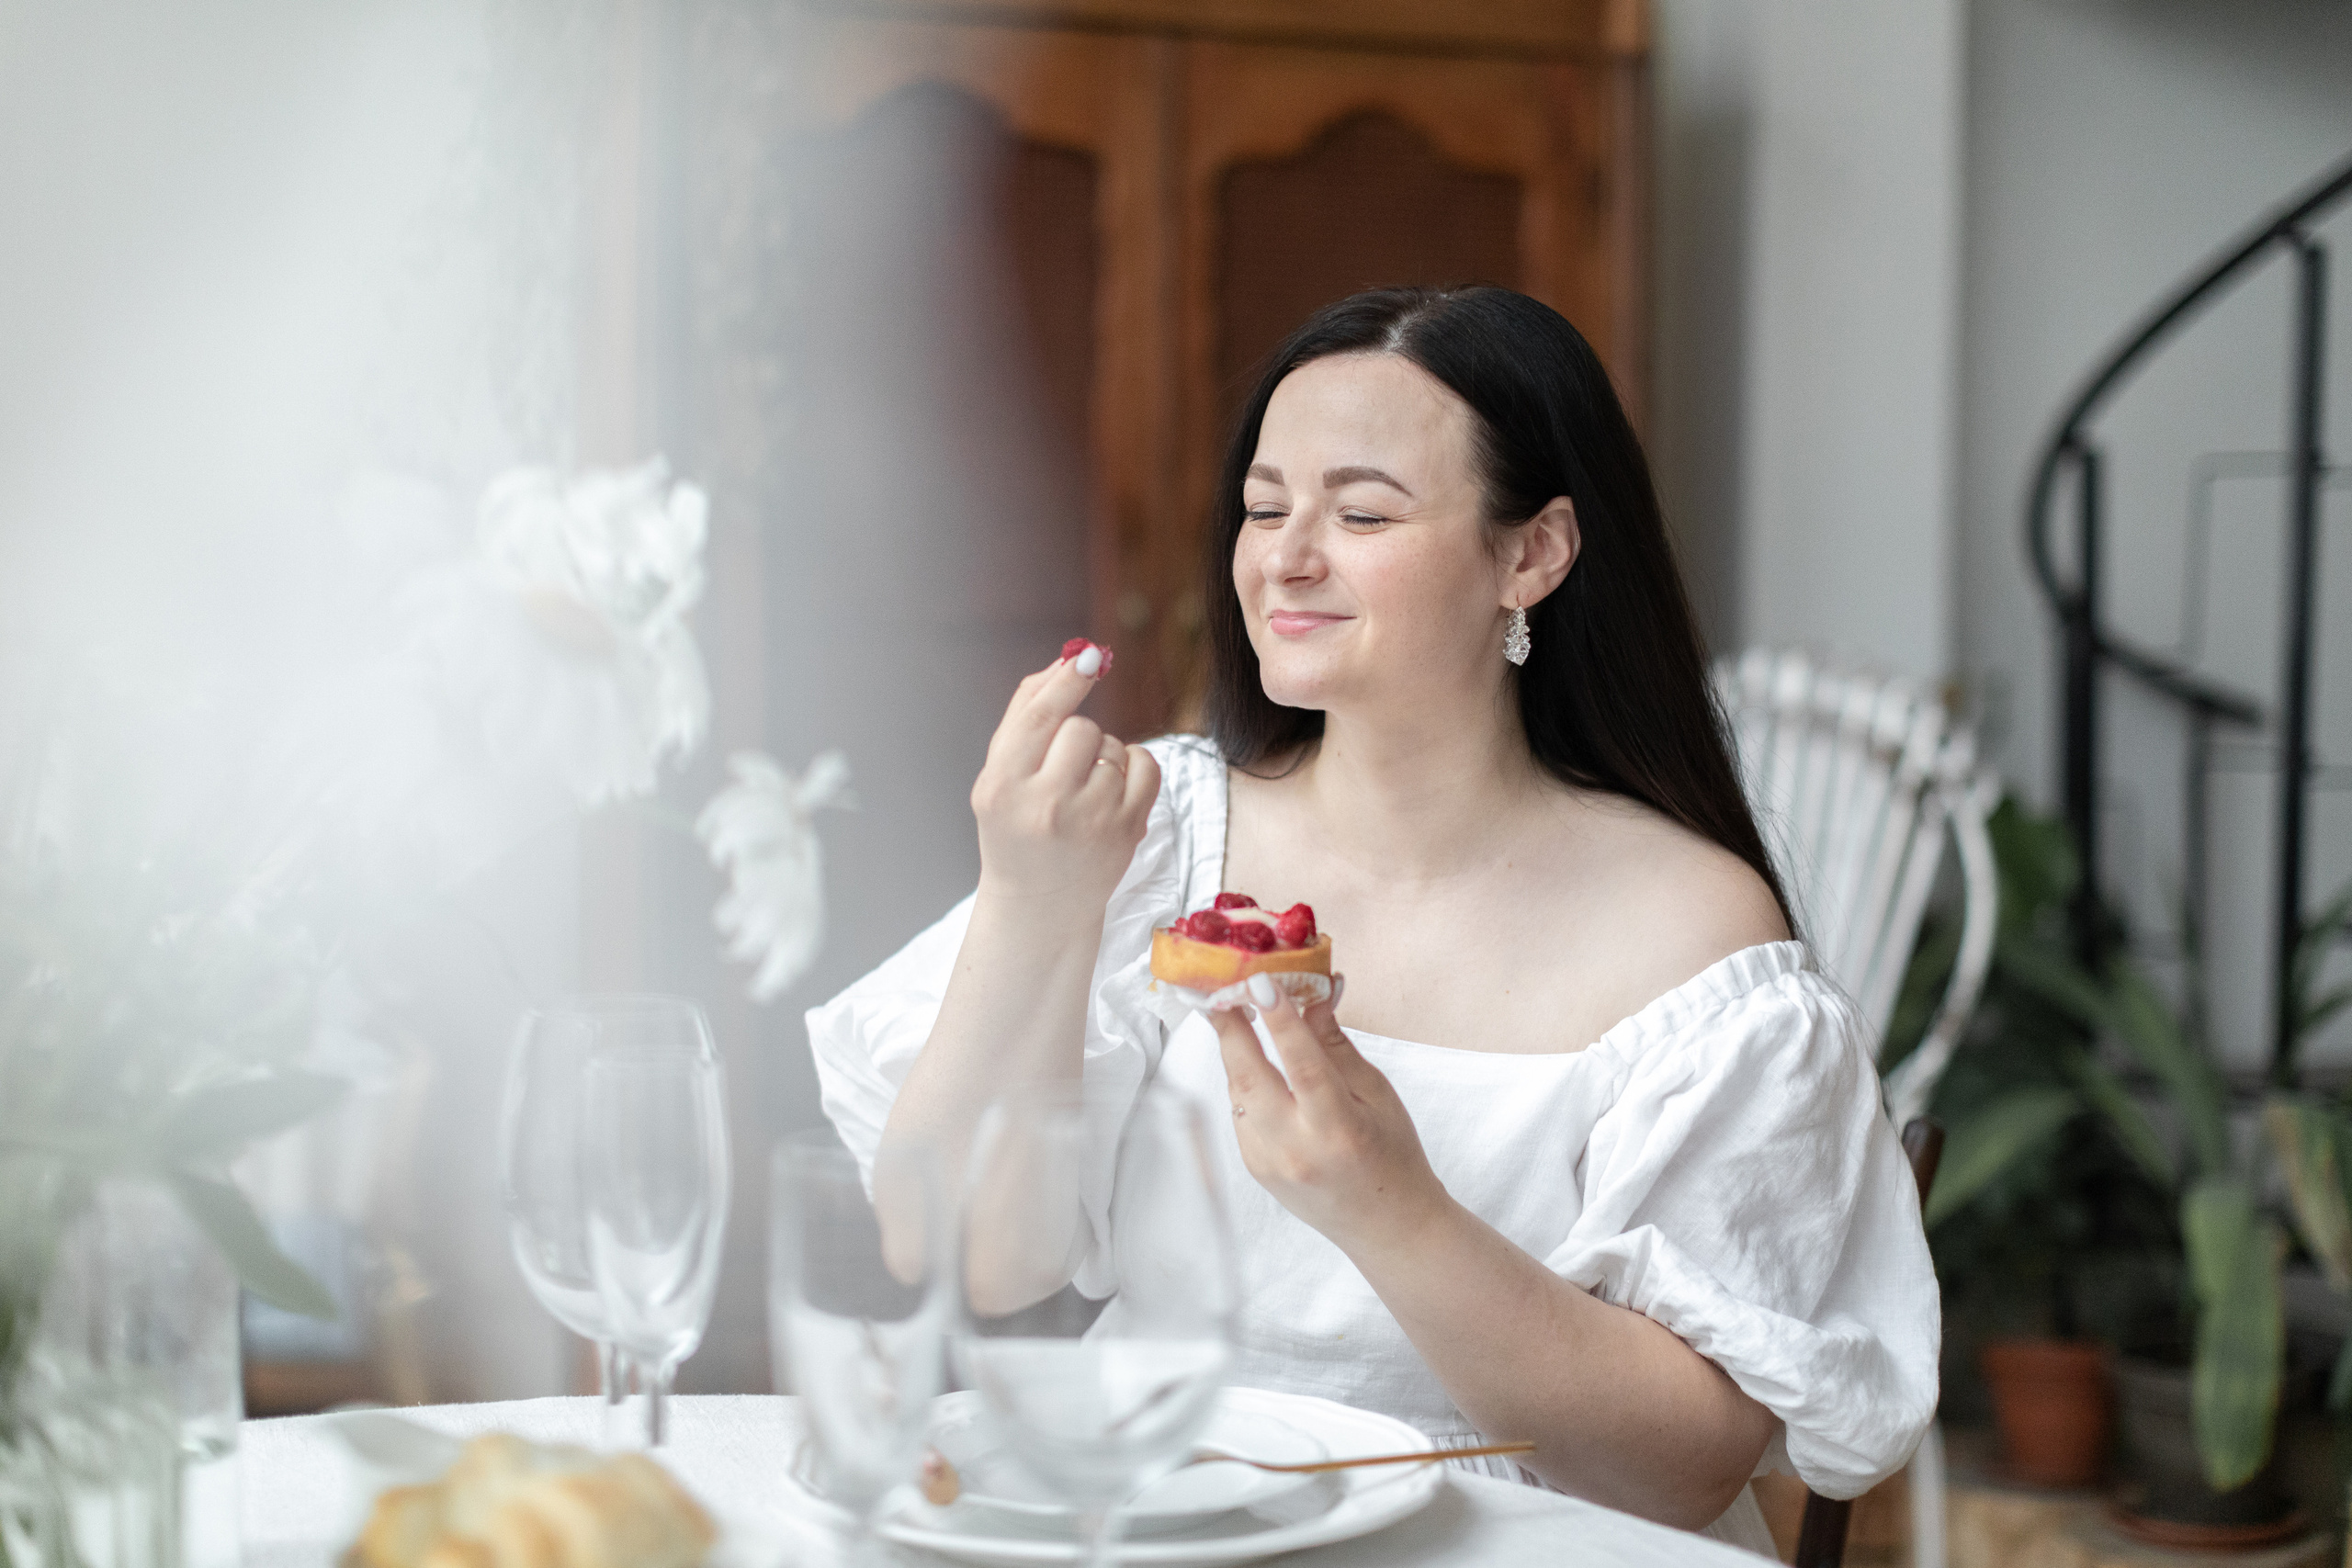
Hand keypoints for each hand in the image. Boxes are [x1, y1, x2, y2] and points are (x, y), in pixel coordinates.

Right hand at [970, 644, 1160, 909]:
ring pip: (1112, 747)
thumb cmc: (1015, 828)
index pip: (1040, 719)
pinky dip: (1133, 767)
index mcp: (1001, 788)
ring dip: (1102, 757)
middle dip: (1075, 737)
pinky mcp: (1127, 831)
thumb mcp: (999, 776)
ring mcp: (1091, 821)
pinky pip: (1145, 766)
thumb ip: (1026, 713)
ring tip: (1082, 793)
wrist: (1039, 905)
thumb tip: (1069, 658)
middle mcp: (1045, 806)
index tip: (1089, 658)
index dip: (1067, 682)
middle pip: (1080, 728)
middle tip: (1062, 770)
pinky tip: (1113, 790)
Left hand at [1208, 977, 1451, 1253]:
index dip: (1280, 1020)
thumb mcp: (1378, 1095)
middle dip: (1231, 1027)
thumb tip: (1312, 995)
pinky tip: (1251, 1061)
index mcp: (1338, 1129)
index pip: (1303, 1064)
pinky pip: (1240, 1113)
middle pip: (1250, 1077)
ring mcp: (1270, 1163)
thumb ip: (1337, 1046)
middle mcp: (1297, 1149)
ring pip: (1238, 1093)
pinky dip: (1243, 1082)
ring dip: (1233, 1051)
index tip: (1261, 981)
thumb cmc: (1393, 1155)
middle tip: (1221, 987)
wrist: (1386, 1226)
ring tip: (1232, 1012)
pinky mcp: (1255, 1168)